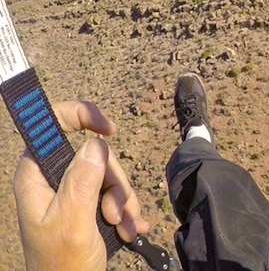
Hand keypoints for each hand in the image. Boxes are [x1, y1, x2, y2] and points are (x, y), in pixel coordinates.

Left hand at [13, 101, 149, 270]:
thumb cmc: (62, 265)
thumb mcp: (73, 223)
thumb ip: (82, 182)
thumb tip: (95, 144)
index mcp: (37, 176)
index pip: (51, 125)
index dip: (80, 115)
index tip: (109, 129)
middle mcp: (53, 178)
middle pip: (94, 154)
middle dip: (113, 182)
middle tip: (113, 213)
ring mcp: (72, 190)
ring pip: (109, 173)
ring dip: (123, 201)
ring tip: (124, 228)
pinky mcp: (89, 202)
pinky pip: (116, 191)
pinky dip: (127, 209)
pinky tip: (130, 229)